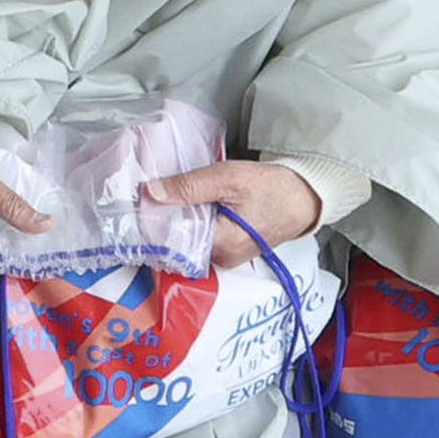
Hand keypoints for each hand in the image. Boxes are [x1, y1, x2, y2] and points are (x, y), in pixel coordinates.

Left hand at [143, 156, 327, 240]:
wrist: (304, 197)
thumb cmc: (271, 188)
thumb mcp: (228, 178)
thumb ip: (189, 186)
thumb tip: (151, 192)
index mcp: (220, 246)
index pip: (171, 241)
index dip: (151, 222)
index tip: (134, 203)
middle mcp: (220, 259)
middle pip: (177, 243)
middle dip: (161, 220)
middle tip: (144, 195)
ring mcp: (225, 257)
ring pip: (187, 240)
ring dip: (176, 220)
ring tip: (161, 197)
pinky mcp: (228, 249)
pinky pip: (200, 238)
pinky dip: (191, 222)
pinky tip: (184, 205)